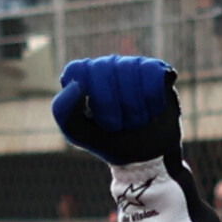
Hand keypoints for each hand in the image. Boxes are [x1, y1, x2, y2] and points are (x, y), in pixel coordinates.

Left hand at [53, 56, 182, 165]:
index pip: (78, 70)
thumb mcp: (79, 134)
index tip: (96, 118)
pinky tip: (153, 110)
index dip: (88, 96)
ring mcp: (132, 65)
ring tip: (137, 120)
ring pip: (131, 72)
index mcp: (83, 76)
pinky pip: (154, 74)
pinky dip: (154, 101)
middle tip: (118, 126)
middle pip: (104, 70)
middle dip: (112, 107)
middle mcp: (106, 65)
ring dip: (135, 108)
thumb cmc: (109, 141)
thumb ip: (63, 111)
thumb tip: (76, 85)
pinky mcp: (157, 70)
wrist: (145, 157)